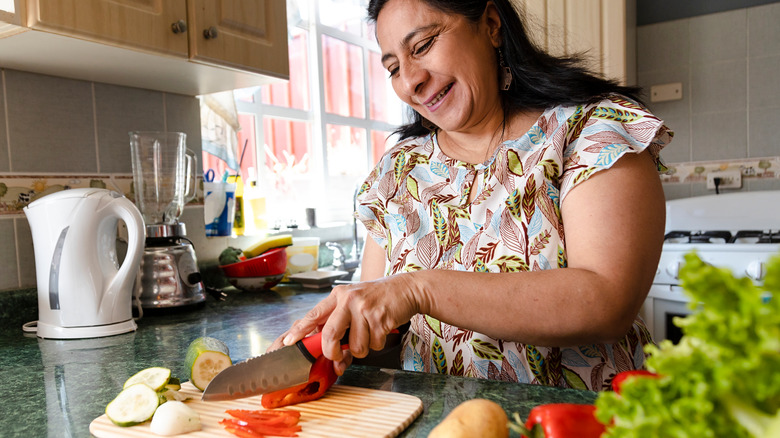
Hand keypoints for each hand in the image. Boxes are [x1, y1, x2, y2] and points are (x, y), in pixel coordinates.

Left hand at [270, 274, 421, 372]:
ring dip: (363, 348)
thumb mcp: (354, 303)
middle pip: (330, 335)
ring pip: (355, 346)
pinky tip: (381, 329)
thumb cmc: (377, 299)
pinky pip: (374, 345)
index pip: (313, 314)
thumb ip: (339, 324)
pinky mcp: (380, 318)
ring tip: (370, 333)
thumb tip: (332, 356)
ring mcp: (364, 308)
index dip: (299, 330)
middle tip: (339, 356)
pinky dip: (378, 343)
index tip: (287, 342)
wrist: (406, 289)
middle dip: (333, 352)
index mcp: (338, 295)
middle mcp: (348, 300)